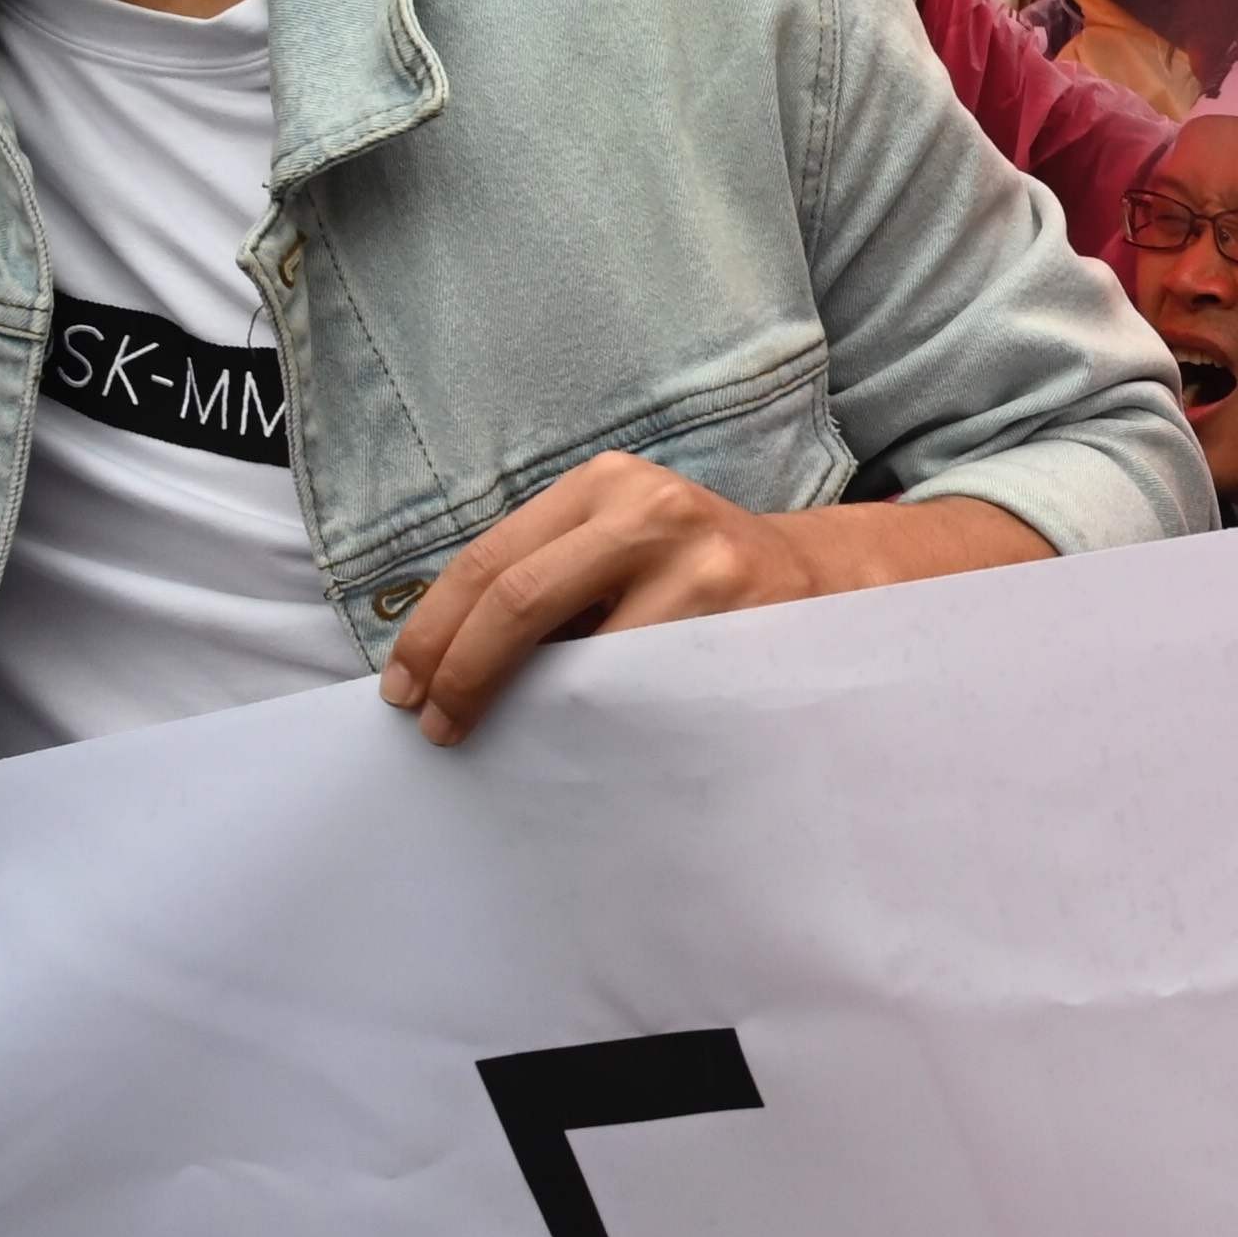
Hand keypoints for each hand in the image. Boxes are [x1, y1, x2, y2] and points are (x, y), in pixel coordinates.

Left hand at [377, 465, 1041, 743]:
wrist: (831, 588)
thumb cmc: (702, 583)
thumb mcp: (623, 547)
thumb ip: (547, 577)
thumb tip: (435, 661)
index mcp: (610, 485)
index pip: (489, 563)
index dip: (434, 635)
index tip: (405, 691)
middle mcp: (654, 511)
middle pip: (517, 601)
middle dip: (461, 675)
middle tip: (435, 728)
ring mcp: (705, 570)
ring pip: (579, 658)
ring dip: (526, 713)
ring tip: (500, 742)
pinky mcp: (738, 633)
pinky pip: (642, 697)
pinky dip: (596, 731)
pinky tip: (579, 751)